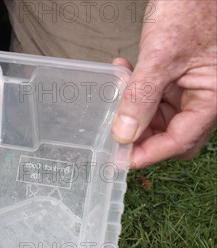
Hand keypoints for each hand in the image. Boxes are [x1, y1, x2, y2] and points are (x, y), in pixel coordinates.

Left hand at [111, 0, 215, 168]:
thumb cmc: (192, 10)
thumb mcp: (161, 56)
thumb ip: (142, 97)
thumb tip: (123, 135)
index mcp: (210, 98)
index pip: (179, 141)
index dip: (148, 153)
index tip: (119, 160)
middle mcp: (202, 96)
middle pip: (171, 135)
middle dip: (142, 136)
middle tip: (113, 134)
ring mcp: (189, 86)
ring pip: (159, 116)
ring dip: (134, 110)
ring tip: (117, 93)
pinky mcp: (176, 74)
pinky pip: (154, 93)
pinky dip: (135, 89)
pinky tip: (122, 72)